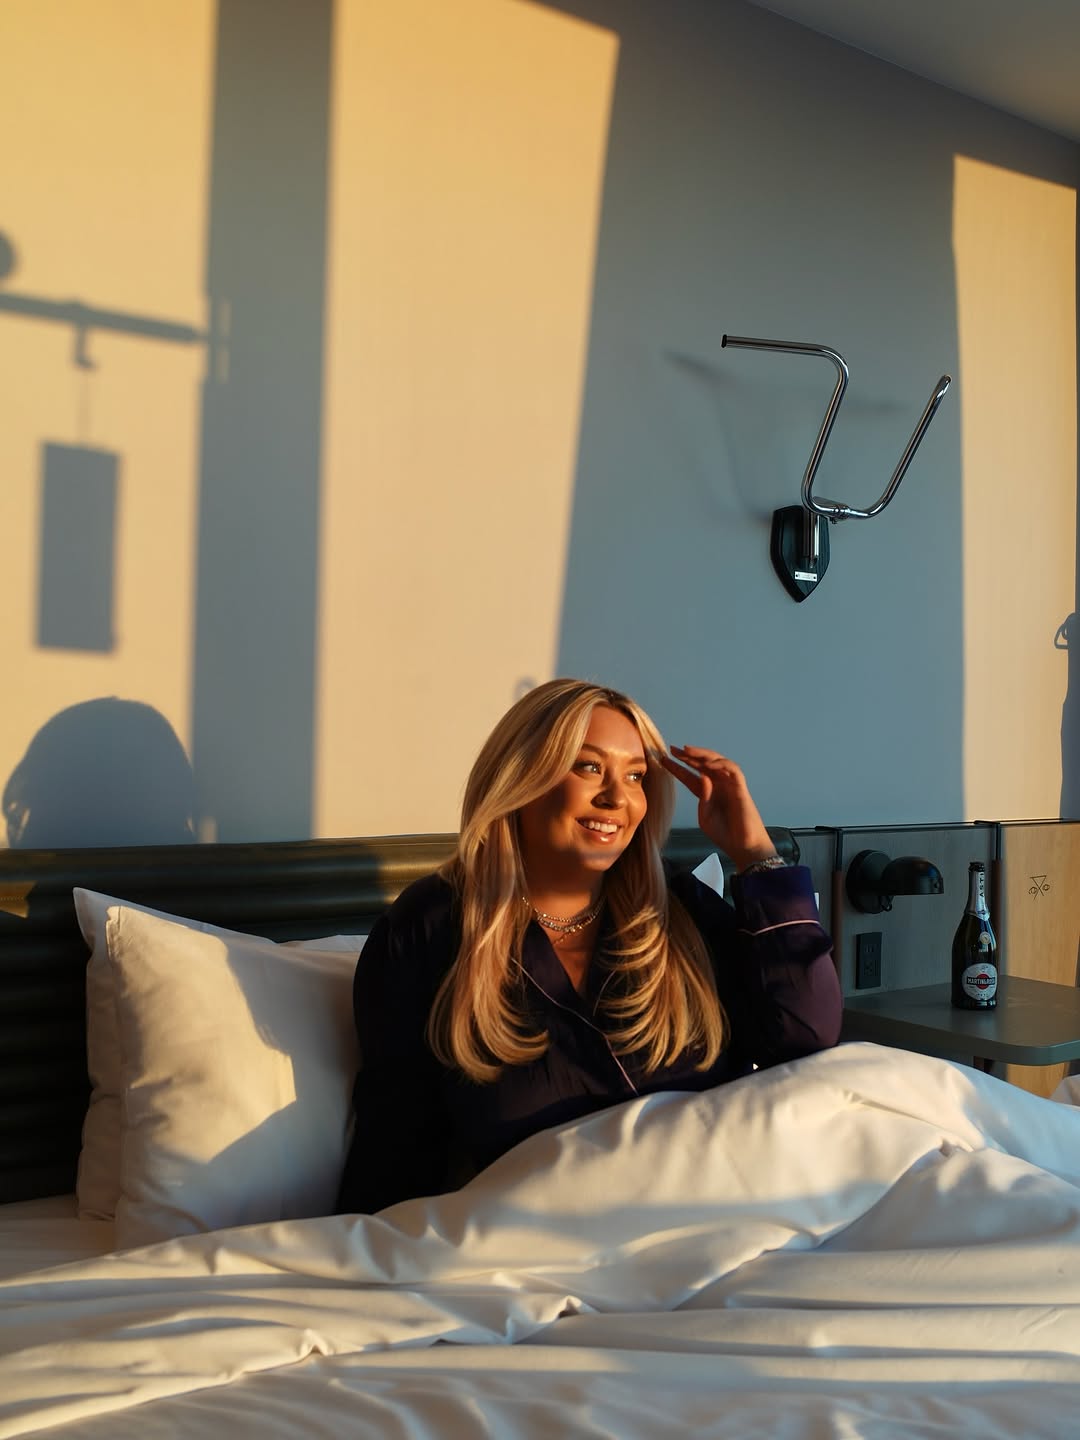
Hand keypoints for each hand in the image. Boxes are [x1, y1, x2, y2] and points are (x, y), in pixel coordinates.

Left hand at [660, 745, 776, 871]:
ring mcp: (730, 785)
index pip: (690, 776)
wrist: (743, 847)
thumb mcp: (705, 818)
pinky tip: (707, 764)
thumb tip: (702, 776)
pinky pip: (732, 769)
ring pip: (717, 761)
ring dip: (702, 755)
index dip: (677, 767)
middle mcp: (718, 785)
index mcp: (707, 793)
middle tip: (672, 749)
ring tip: (686, 751)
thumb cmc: (725, 834)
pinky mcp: (741, 787)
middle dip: (687, 756)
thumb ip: (702, 799)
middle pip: (702, 764)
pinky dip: (720, 764)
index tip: (662, 759)